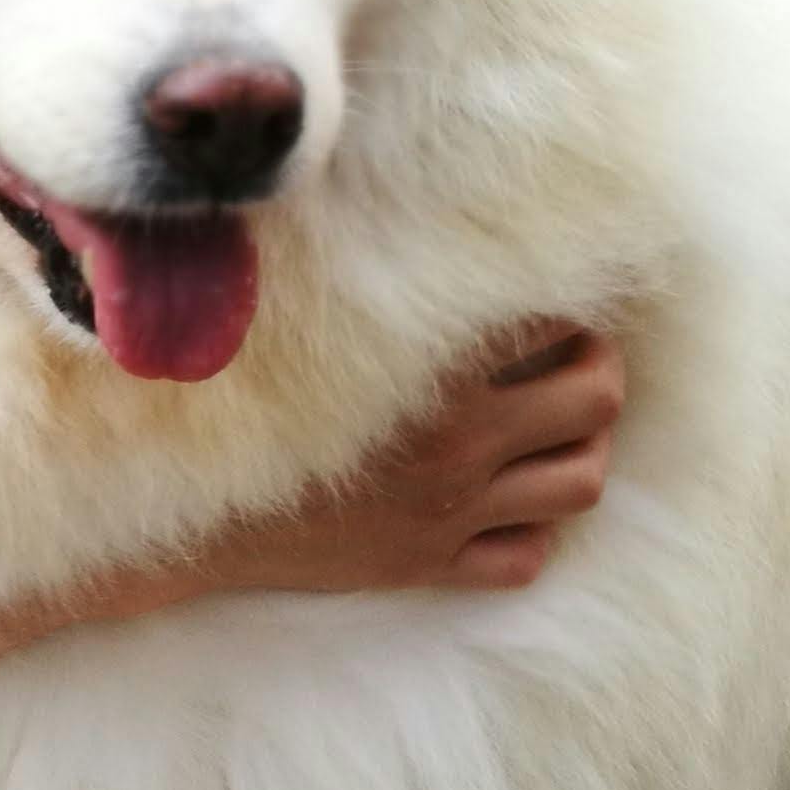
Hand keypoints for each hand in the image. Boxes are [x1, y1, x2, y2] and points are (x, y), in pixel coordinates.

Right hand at [120, 319, 625, 611]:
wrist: (191, 522)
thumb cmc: (242, 414)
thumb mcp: (308, 338)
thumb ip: (369, 286)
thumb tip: (420, 225)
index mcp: (432, 382)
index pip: (551, 322)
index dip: (564, 303)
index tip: (550, 300)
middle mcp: (460, 448)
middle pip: (597, 398)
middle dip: (599, 368)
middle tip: (575, 357)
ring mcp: (453, 513)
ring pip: (582, 480)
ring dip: (585, 446)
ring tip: (560, 427)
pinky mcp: (432, 565)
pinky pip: (526, 557)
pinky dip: (531, 530)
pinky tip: (507, 503)